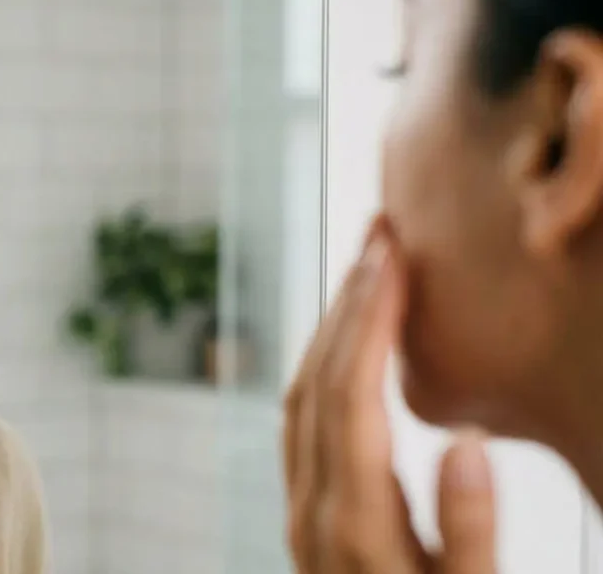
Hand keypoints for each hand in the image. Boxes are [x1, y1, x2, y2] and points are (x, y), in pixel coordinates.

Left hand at [282, 219, 496, 572]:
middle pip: (315, 386)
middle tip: (378, 232)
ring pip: (302, 401)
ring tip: (369, 271)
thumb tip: (460, 442)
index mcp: (354, 531)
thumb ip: (469, 539)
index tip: (389, 252)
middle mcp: (314, 516)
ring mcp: (305, 519)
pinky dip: (327, 369)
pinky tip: (353, 348)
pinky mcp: (312, 522)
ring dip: (330, 329)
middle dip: (344, 303)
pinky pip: (305, 426)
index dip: (367, 320)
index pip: (349, 400)